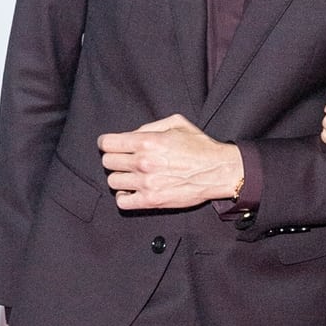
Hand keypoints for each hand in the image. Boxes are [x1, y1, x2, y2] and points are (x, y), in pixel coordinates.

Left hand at [98, 116, 242, 209]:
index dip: (107, 143)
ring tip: (130, 176)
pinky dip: (124, 197)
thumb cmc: (200, 147)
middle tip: (124, 161)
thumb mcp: (177, 123)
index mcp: (147, 141)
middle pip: (108, 162)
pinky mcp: (152, 201)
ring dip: (120, 178)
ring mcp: (146, 183)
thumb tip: (132, 134)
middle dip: (114, 159)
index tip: (111, 146)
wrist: (218, 171)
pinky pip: (122, 202)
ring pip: (113, 181)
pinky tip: (132, 191)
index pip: (107, 143)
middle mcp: (143, 162)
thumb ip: (150, 126)